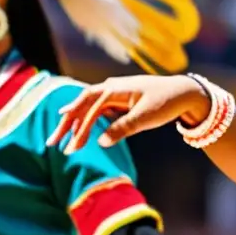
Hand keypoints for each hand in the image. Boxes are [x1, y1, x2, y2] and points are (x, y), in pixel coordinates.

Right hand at [47, 74, 206, 152]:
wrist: (184, 92)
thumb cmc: (166, 102)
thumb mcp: (146, 117)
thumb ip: (123, 128)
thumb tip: (100, 142)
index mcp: (116, 88)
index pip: (91, 108)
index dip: (80, 128)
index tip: (73, 147)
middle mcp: (111, 87)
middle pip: (81, 103)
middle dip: (66, 123)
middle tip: (52, 142)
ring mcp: (114, 91)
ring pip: (87, 105)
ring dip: (73, 121)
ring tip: (60, 139)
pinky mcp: (118, 98)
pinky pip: (96, 107)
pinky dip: (85, 117)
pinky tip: (76, 127)